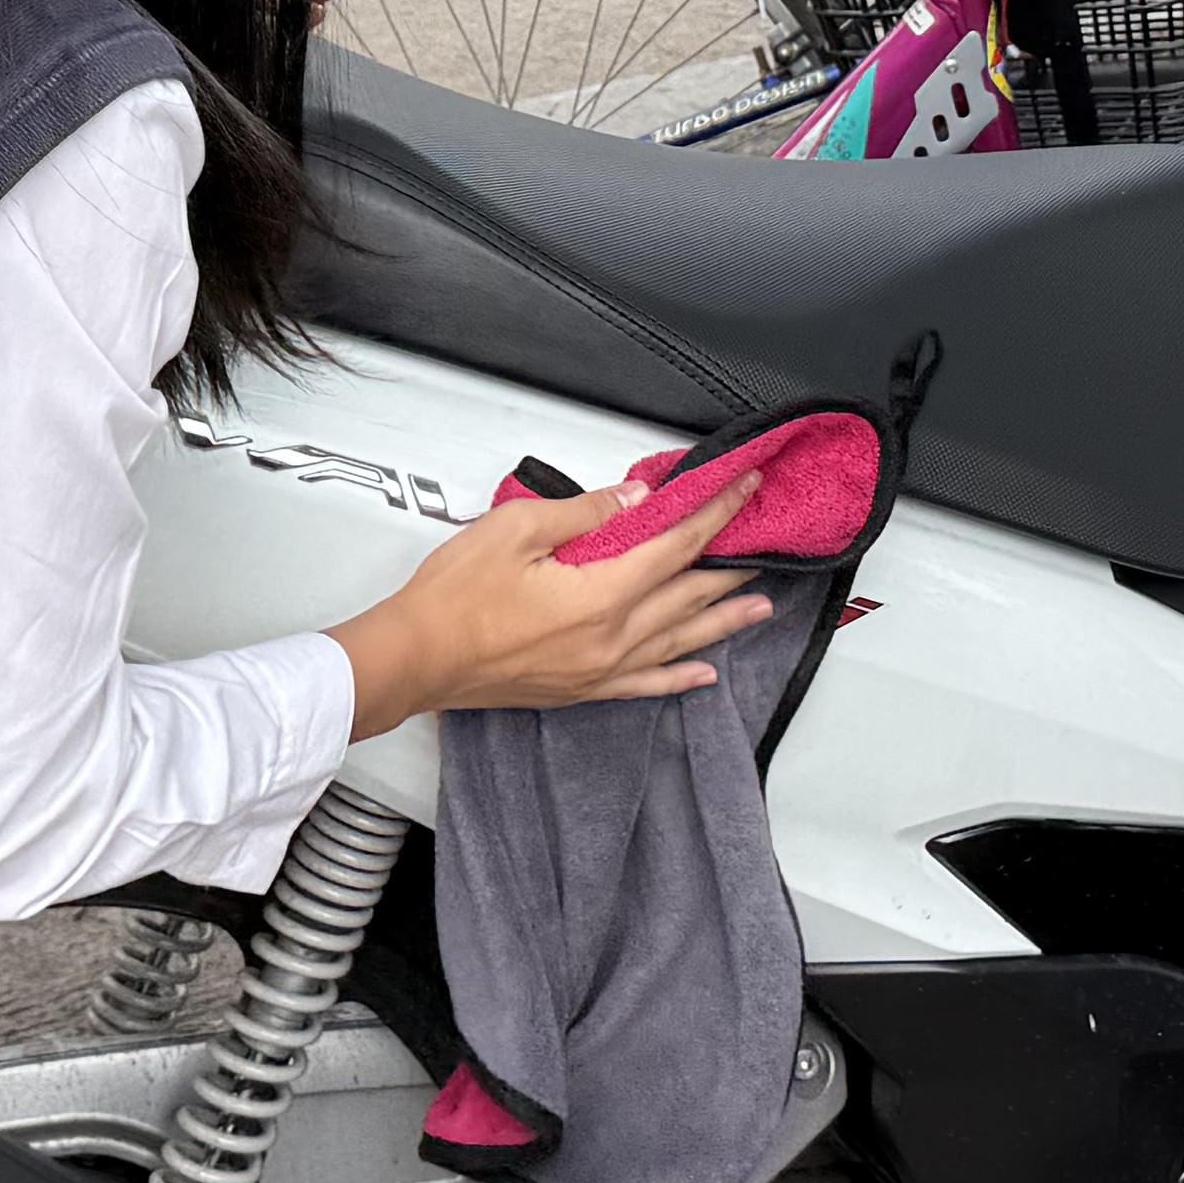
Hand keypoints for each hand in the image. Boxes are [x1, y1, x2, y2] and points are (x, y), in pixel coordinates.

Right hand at [331, 472, 772, 737]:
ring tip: (759, 609)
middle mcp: (610, 639)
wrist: (416, 659)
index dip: (715, 515)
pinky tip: (704, 673)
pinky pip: (645, 683)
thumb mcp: (516, 529)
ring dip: (721, 623)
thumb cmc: (453, 599)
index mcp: (600, 595)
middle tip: (768, 552)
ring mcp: (597, 670)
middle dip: (730, 570)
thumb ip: (584, 514)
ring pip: (677, 641)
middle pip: (687, 597)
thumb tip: (634, 500)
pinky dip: (680, 676)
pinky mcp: (579, 690)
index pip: (676, 547)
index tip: (744, 492)